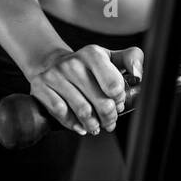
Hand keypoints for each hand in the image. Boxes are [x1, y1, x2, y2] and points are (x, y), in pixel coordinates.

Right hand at [27, 45, 143, 136]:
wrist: (50, 63)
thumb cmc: (86, 65)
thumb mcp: (109, 57)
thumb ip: (131, 59)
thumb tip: (139, 74)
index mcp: (92, 54)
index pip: (114, 85)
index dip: (120, 99)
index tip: (118, 102)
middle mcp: (73, 63)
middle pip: (100, 102)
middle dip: (109, 117)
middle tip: (110, 121)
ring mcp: (55, 75)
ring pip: (82, 111)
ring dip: (94, 124)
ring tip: (97, 126)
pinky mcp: (42, 88)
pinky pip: (62, 114)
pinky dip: (75, 124)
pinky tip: (81, 125)